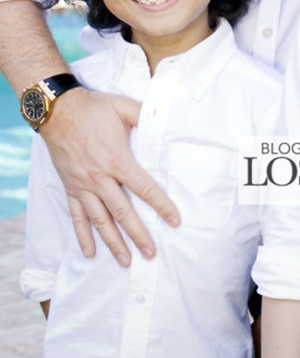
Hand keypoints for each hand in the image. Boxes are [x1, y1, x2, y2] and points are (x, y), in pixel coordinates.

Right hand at [40, 87, 179, 264]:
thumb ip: (146, 115)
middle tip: (151, 253)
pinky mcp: (70, 188)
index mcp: (117, 159)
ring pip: (100, 220)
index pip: (143, 188)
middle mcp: (99, 178)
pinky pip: (76, 216)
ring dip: (113, 242)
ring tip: (125, 260)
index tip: (174, 220)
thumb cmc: (93, 108)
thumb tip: (165, 120)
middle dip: (138, 234)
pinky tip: (90, 252)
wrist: (58, 112)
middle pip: (123, 212)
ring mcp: (83, 186)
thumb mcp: (123, 106)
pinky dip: (82, 236)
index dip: (161, 205)